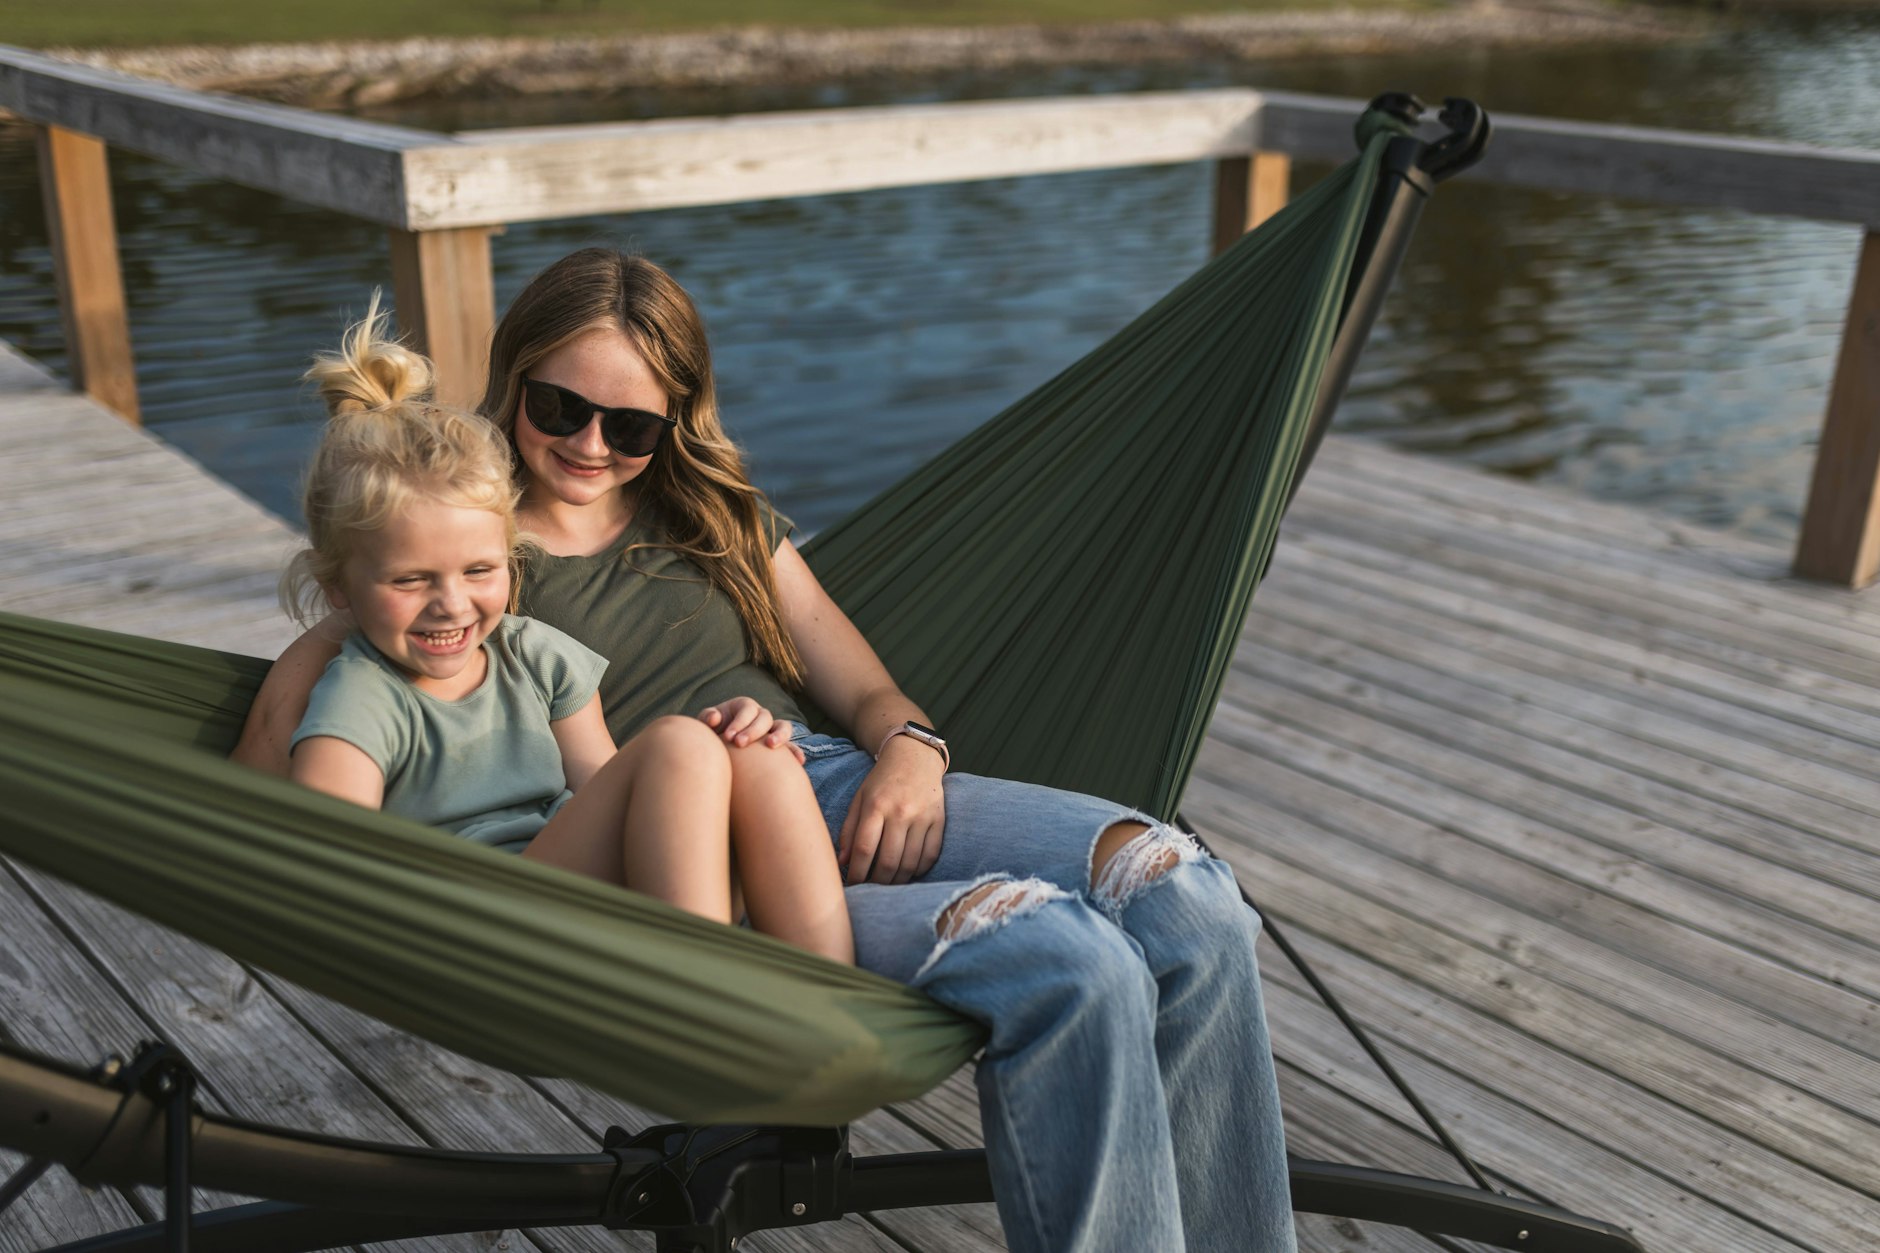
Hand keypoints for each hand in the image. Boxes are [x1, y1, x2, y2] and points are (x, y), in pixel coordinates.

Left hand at [698, 697, 804, 762]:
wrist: (720, 751)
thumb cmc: (712, 734)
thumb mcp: (706, 725)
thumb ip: (707, 718)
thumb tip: (715, 717)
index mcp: (744, 706)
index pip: (747, 709)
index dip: (739, 722)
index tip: (729, 737)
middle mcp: (760, 715)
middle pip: (764, 717)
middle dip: (753, 730)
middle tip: (739, 744)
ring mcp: (771, 730)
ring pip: (783, 726)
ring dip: (780, 735)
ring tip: (771, 745)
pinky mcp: (777, 746)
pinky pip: (790, 746)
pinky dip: (795, 751)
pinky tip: (799, 761)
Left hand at [839, 738, 944, 884]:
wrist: (915, 758)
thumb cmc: (882, 782)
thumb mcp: (859, 799)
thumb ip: (849, 830)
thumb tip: (842, 862)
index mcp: (876, 805)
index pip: (863, 849)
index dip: (855, 873)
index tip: (851, 883)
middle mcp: (900, 812)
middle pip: (887, 862)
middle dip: (876, 882)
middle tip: (870, 887)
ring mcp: (922, 817)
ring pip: (909, 864)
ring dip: (896, 881)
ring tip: (887, 883)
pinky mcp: (939, 821)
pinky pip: (930, 856)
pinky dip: (918, 871)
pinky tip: (907, 871)